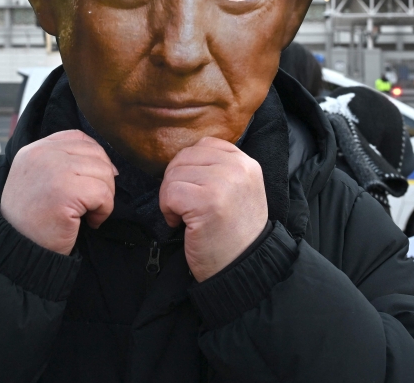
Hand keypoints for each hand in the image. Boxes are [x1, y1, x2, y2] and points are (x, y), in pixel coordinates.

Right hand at [1, 130, 116, 254]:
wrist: (16, 250)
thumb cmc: (32, 221)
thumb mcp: (38, 180)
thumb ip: (62, 163)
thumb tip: (108, 164)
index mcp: (34, 150)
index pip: (78, 138)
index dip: (95, 158)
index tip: (95, 181)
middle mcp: (42, 155)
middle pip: (96, 153)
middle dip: (103, 180)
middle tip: (93, 203)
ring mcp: (54, 171)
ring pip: (104, 172)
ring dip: (105, 197)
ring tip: (89, 214)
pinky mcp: (65, 192)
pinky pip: (103, 194)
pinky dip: (104, 211)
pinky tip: (90, 222)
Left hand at [159, 137, 267, 281]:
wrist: (242, 268)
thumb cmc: (233, 234)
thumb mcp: (238, 191)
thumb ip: (220, 169)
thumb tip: (184, 157)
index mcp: (246, 163)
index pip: (204, 144)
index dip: (189, 166)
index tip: (194, 190)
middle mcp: (238, 168)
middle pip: (185, 157)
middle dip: (175, 181)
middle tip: (184, 206)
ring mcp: (224, 183)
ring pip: (174, 174)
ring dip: (170, 197)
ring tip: (184, 216)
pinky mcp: (207, 202)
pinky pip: (170, 192)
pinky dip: (167, 209)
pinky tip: (179, 223)